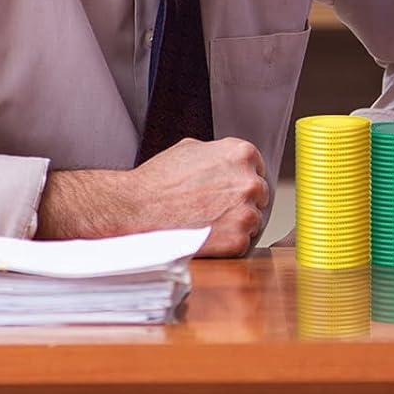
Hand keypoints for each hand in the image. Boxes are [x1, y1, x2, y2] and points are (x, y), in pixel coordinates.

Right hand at [39, 137, 269, 257]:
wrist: (134, 210)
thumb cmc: (157, 180)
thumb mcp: (191, 148)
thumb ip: (218, 153)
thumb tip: (227, 161)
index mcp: (242, 154)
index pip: (257, 170)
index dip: (241, 182)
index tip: (228, 192)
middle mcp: (250, 181)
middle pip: (258, 196)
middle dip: (241, 203)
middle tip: (215, 211)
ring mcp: (246, 212)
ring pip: (253, 221)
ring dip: (235, 225)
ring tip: (206, 225)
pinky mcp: (238, 240)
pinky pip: (242, 244)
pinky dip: (227, 245)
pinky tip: (205, 239)